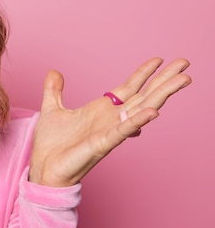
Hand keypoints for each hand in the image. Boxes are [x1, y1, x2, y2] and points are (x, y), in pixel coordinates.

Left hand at [29, 57, 190, 186]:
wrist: (43, 167)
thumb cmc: (51, 144)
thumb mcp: (51, 109)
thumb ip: (54, 90)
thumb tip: (54, 72)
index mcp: (102, 110)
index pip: (129, 87)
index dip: (144, 73)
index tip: (160, 59)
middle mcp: (111, 119)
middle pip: (144, 96)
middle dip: (165, 80)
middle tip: (184, 64)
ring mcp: (110, 131)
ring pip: (142, 110)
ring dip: (162, 94)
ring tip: (182, 80)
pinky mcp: (102, 144)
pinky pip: (123, 131)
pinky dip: (137, 121)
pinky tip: (153, 111)